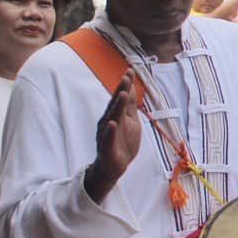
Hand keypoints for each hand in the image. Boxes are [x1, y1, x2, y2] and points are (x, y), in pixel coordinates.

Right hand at [87, 72, 142, 201]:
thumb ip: (131, 106)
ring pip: (112, 118)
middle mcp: (108, 122)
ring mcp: (106, 134)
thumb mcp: (131, 121)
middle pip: (115, 104)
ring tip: (123, 94)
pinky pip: (107, 138)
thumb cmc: (123, 141)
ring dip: (117, 106)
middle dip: (121, 91)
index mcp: (116, 115)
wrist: (114, 166)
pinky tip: (112, 124)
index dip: (125, 85)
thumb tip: (131, 88)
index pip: (121, 98)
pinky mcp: (106, 147)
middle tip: (126, 77)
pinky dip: (110, 131)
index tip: (130, 71)